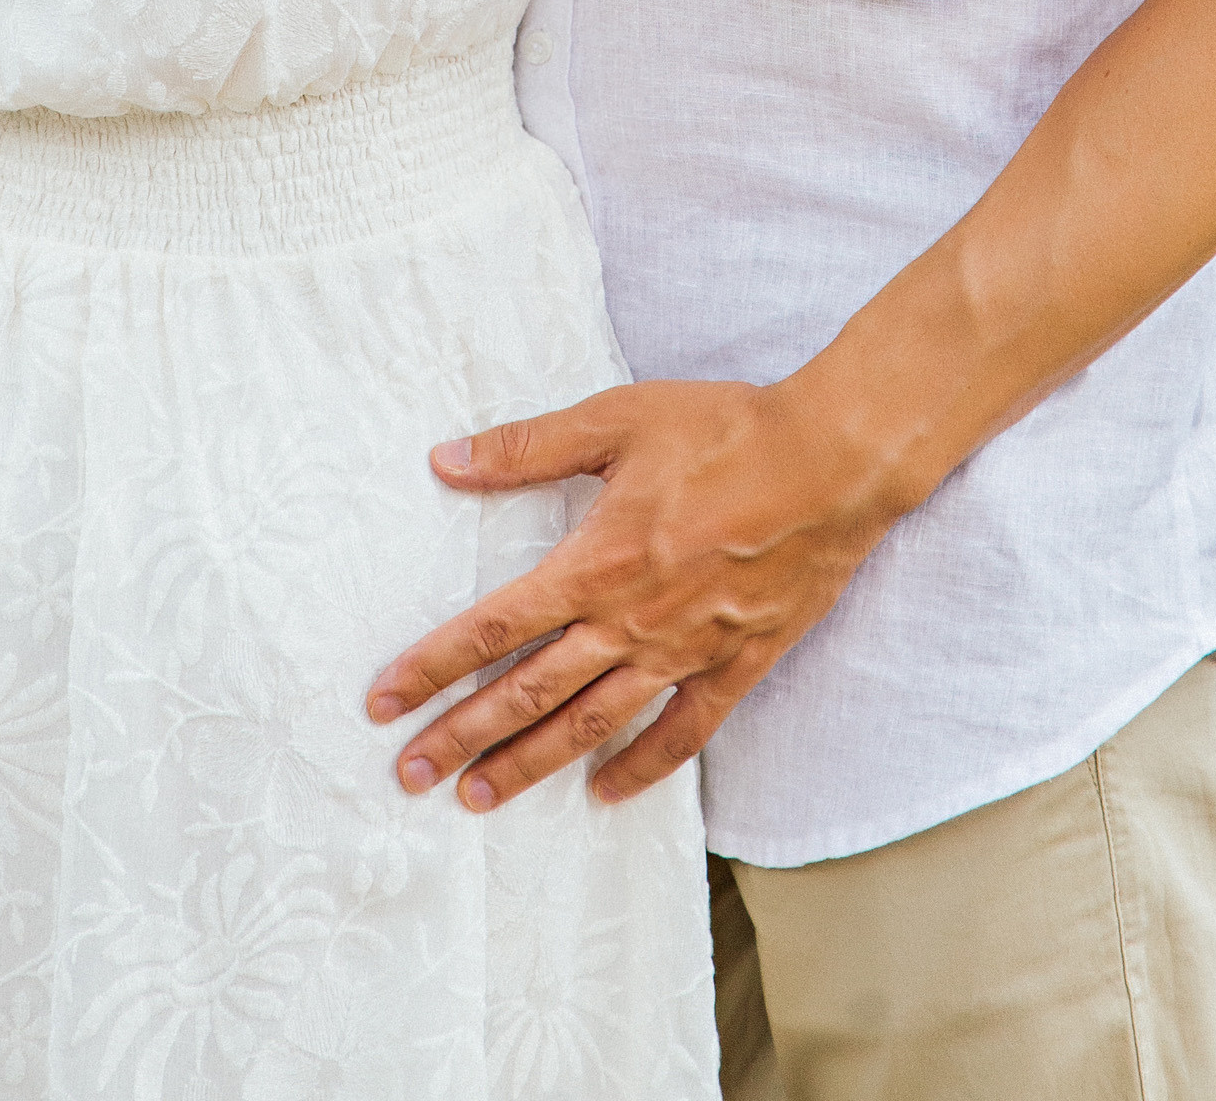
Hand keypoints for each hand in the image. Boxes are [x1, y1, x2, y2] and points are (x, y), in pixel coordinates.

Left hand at [366, 377, 896, 812]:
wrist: (832, 461)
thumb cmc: (725, 429)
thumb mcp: (617, 419)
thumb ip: (527, 447)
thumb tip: (445, 460)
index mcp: (597, 561)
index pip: (495, 627)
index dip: (433, 666)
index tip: (383, 701)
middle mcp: (632, 620)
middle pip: (529, 691)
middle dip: (462, 735)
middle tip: (409, 774)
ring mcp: (685, 650)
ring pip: (592, 723)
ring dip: (531, 763)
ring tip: (479, 797)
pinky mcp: (736, 664)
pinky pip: (682, 734)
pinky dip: (640, 768)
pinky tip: (604, 793)